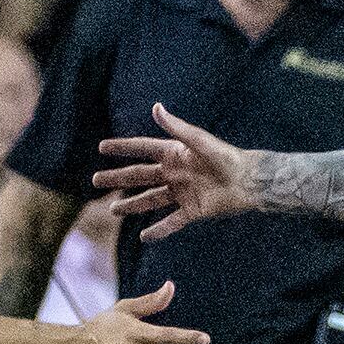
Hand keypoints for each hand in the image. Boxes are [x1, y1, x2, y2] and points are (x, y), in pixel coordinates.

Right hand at [95, 104, 259, 240]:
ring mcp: (182, 193)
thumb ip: (176, 127)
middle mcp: (175, 173)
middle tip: (95, 181)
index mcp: (175, 153)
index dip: (123, 148)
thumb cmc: (226, 156)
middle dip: (117, 179)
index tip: (102, 147)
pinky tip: (144, 237)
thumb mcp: (198, 140)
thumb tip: (155, 107)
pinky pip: (171, 222)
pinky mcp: (192, 211)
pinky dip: (159, 231)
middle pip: (140, 176)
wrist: (249, 181)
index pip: (143, 149)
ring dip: (132, 205)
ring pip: (151, 200)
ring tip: (113, 210)